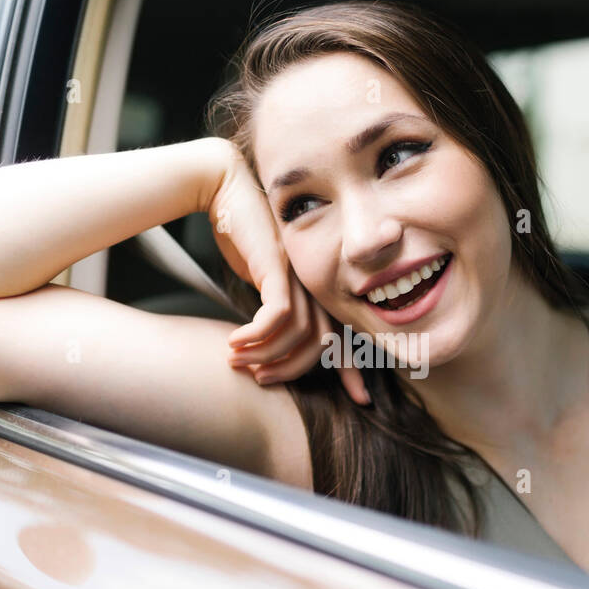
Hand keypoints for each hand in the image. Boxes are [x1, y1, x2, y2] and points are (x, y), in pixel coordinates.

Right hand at [203, 140, 369, 405]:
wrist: (228, 188)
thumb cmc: (246, 234)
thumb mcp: (266, 276)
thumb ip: (277, 306)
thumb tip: (273, 342)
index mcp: (321, 288)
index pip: (345, 334)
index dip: (354, 369)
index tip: (361, 399)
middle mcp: (318, 283)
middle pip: (323, 343)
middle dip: (294, 371)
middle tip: (263, 381)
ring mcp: (302, 274)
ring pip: (299, 334)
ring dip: (265, 356)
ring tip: (238, 361)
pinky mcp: (279, 267)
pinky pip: (277, 315)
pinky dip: (257, 335)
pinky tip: (235, 342)